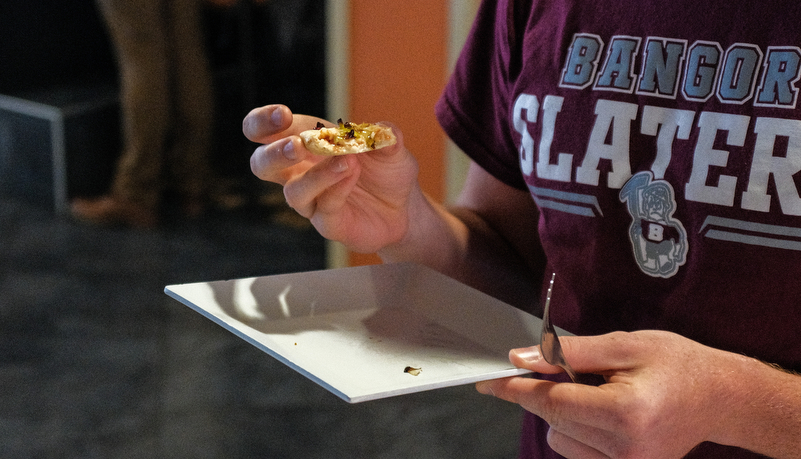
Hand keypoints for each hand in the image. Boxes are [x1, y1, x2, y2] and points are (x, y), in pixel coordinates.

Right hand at [244, 105, 419, 252]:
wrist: (404, 207)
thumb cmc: (385, 171)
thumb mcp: (390, 146)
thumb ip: (384, 135)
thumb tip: (382, 129)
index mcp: (304, 143)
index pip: (263, 132)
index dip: (263, 122)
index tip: (281, 115)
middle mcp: (299, 173)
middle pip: (261, 164)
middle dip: (274, 153)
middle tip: (298, 145)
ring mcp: (312, 200)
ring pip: (294, 191)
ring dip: (317, 174)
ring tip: (346, 161)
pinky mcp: (328, 223)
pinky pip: (325, 207)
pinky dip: (338, 188)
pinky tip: (353, 174)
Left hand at [476, 330, 748, 457]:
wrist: (721, 398)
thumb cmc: (677, 364)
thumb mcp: (625, 345)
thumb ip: (570, 353)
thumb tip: (522, 359)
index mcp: (625, 413)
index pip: (551, 401)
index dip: (515, 389)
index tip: (488, 382)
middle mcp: (625, 450)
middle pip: (552, 420)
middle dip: (548, 392)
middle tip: (574, 370)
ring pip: (559, 438)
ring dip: (564, 413)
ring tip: (604, 395)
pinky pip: (577, 452)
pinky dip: (578, 430)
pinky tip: (607, 414)